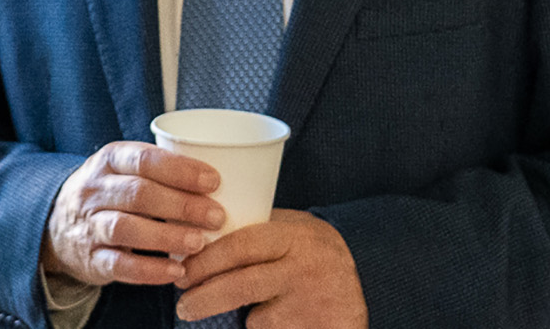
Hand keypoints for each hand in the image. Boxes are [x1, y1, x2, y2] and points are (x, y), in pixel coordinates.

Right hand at [42, 142, 225, 287]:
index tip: (213, 181)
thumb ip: (162, 170)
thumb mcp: (126, 169)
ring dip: (166, 236)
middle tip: (216, 216)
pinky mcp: (91, 259)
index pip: (144, 159)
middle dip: (181, 204)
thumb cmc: (111, 192)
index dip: (180, 170)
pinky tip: (176, 270)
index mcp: (110, 160)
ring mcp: (90, 225)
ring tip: (199, 242)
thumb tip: (220, 180)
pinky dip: (150, 270)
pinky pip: (120, 265)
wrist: (58, 225)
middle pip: (138, 193)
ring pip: (126, 228)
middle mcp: (95, 190)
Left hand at [174, 210, 364, 327]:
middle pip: (241, 285)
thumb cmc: (316, 254)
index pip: (241, 244)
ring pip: (256, 319)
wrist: (367, 286)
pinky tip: (277, 323)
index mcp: (295, 236)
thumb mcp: (294, 231)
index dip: (205, 261)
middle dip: (204, 297)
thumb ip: (258, 230)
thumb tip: (199, 234)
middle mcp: (304, 268)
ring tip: (240, 313)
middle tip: (183, 305)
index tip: (182, 271)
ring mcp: (310, 304)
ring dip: (238, 320)